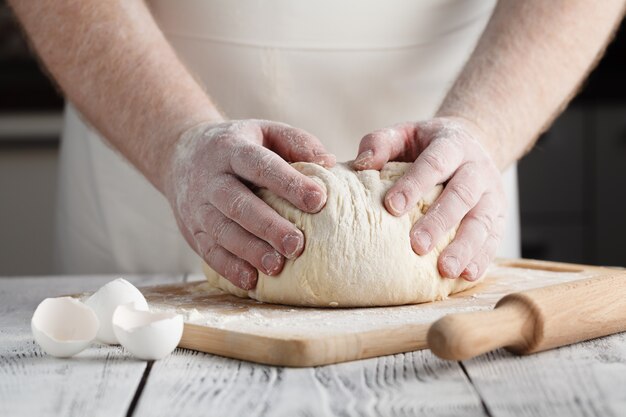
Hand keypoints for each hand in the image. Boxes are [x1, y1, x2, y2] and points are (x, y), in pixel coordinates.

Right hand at [164, 120, 335, 289]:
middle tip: (297, 245)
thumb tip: (330, 163)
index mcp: (232, 149)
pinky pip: (208, 251)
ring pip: (222, 231)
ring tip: (277, 266)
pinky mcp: (193, 230)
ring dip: (250, 251)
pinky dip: (229, 267)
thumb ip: (296, 143)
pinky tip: (251, 280)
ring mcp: (199, 206)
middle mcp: (211, 178)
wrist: (179, 154)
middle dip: (268, 226)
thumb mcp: (264, 132)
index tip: (318, 199)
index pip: (260, 165)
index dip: (289, 183)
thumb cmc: (237, 145)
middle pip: (238, 203)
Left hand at [353, 117, 505, 280]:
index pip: (435, 163)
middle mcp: (476, 168)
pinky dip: (482, 258)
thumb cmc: (426, 145)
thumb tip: (362, 164)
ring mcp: (491, 194)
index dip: (414, 184)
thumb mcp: (405, 133)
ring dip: (464, 247)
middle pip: (462, 194)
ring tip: (445, 269)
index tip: (392, 207)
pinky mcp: (498, 216)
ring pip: (482, 221)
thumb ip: (382, 143)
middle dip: (439, 221)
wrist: (471, 142)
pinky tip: (467, 276)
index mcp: (452, 144)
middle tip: (416, 246)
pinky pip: (493, 238)